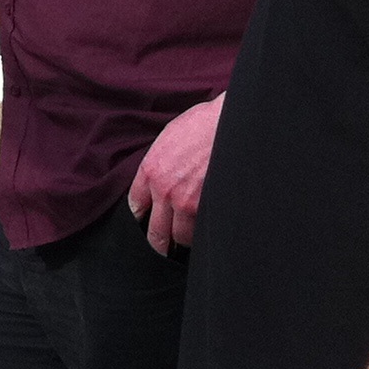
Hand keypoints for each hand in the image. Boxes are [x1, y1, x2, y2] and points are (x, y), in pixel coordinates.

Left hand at [128, 93, 224, 254]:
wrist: (231, 122)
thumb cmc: (204, 124)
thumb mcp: (169, 138)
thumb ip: (160, 164)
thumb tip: (160, 179)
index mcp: (151, 171)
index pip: (136, 206)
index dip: (142, 217)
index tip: (147, 221)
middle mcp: (166, 191)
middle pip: (155, 232)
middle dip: (158, 241)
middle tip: (163, 246)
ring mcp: (188, 203)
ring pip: (179, 238)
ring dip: (182, 241)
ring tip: (186, 244)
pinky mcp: (211, 209)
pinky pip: (202, 233)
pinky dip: (203, 237)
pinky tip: (206, 235)